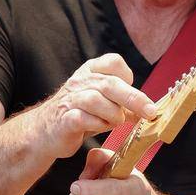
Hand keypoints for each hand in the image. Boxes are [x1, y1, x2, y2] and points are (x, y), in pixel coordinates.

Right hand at [41, 54, 157, 158]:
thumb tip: (149, 110)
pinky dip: (96, 124)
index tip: (133, 91)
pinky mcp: (63, 119)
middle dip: (133, 98)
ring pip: (96, 100)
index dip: (127, 76)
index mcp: (90, 71)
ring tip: (115, 123)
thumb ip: (125, 105)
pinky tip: (98, 128)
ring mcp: (69, 99)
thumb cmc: (79, 116)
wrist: (45, 132)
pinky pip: (82, 118)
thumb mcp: (105, 106)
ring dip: (112, 114)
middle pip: (110, 83)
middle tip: (149, 112)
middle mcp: (79, 81)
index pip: (113, 62)